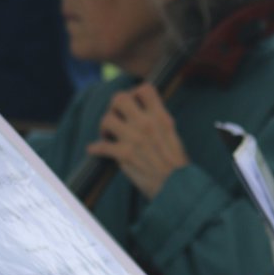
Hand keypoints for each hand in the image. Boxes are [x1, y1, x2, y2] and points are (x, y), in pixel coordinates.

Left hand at [87, 83, 189, 198]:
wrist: (178, 186)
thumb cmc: (176, 162)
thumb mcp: (172, 134)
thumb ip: (158, 120)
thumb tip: (145, 111)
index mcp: (161, 117)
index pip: (145, 89)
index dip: (134, 92)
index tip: (133, 103)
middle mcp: (146, 124)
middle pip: (120, 98)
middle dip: (114, 106)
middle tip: (116, 117)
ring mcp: (134, 138)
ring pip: (107, 119)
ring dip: (104, 127)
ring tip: (108, 134)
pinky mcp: (124, 154)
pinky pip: (100, 145)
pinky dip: (95, 148)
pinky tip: (95, 149)